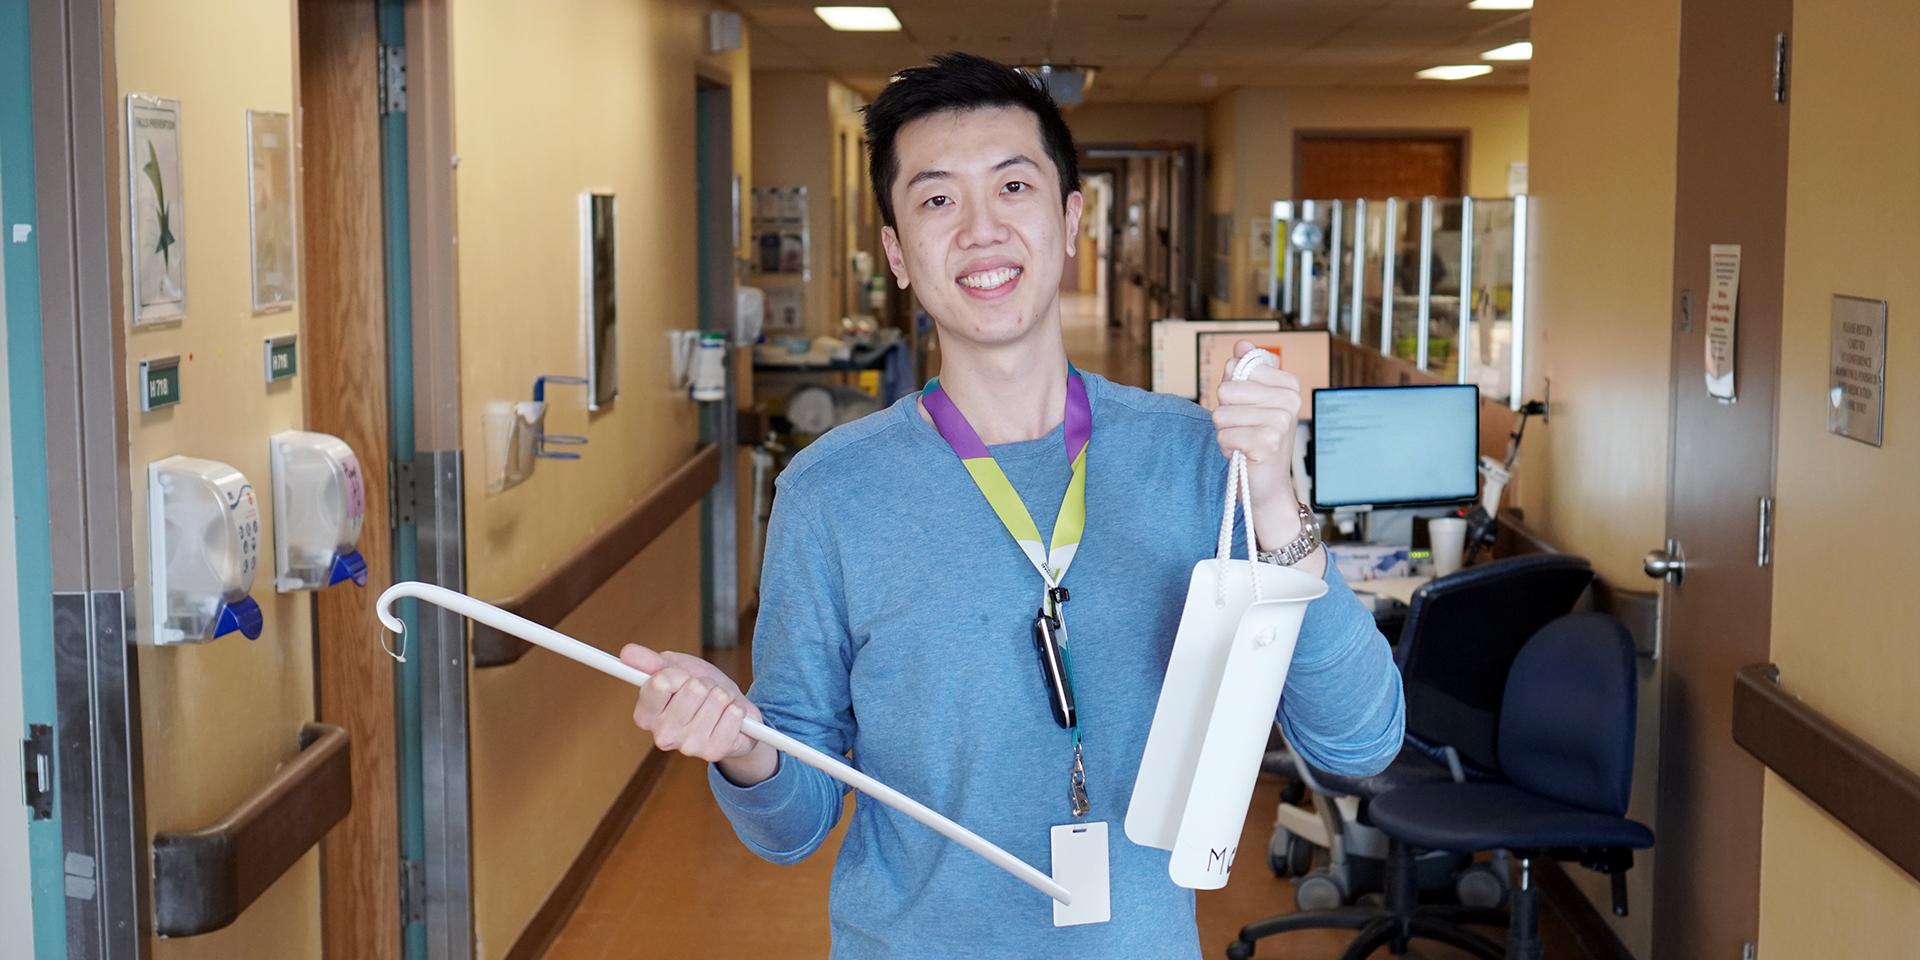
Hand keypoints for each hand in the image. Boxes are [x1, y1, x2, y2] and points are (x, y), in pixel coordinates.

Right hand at [620, 644, 777, 785]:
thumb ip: (651, 662)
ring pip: (716, 699)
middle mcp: (662, 735)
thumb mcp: (676, 669)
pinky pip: (733, 715)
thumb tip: (626, 652)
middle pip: (693, 688)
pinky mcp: (713, 753)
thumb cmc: (701, 690)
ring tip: (718, 705)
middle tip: (704, 692)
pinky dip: (736, 710)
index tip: (682, 677)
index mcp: (646, 714)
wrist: (731, 715)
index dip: (678, 673)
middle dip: (705, 683)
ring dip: (723, 696)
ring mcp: (688, 747)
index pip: (661, 682)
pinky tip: (729, 717)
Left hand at [1212, 340, 1306, 548]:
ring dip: (1225, 431)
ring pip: (1221, 414)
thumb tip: (1242, 344)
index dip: (1231, 391)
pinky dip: (1226, 447)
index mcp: (1289, 384)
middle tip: (1244, 428)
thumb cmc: (1255, 437)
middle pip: (1226, 390)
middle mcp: (1290, 400)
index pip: (1235, 368)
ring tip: (1244, 441)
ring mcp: (1281, 422)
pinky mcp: (1268, 444)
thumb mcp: (1249, 399)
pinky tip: (1244, 454)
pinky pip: (1224, 435)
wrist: (1267, 483)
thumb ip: (1245, 370)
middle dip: (1225, 412)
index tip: (1248, 408)